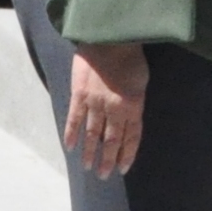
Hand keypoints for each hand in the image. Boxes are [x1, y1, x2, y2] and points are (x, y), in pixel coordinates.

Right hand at [62, 42, 148, 176]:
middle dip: (108, 160)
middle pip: (111, 140)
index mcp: (133, 104)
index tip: (122, 168)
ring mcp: (95, 102)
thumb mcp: (141, 80)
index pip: (131, 136)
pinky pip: (74, 119)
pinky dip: (71, 135)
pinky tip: (70, 147)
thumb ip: (135, 101)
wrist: (109, 35)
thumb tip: (129, 120)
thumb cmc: (130, 56)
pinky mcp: (79, 95)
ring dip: (89, 152)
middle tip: (104, 175)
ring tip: (88, 166)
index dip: (127, 154)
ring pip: (92, 134)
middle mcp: (114, 108)